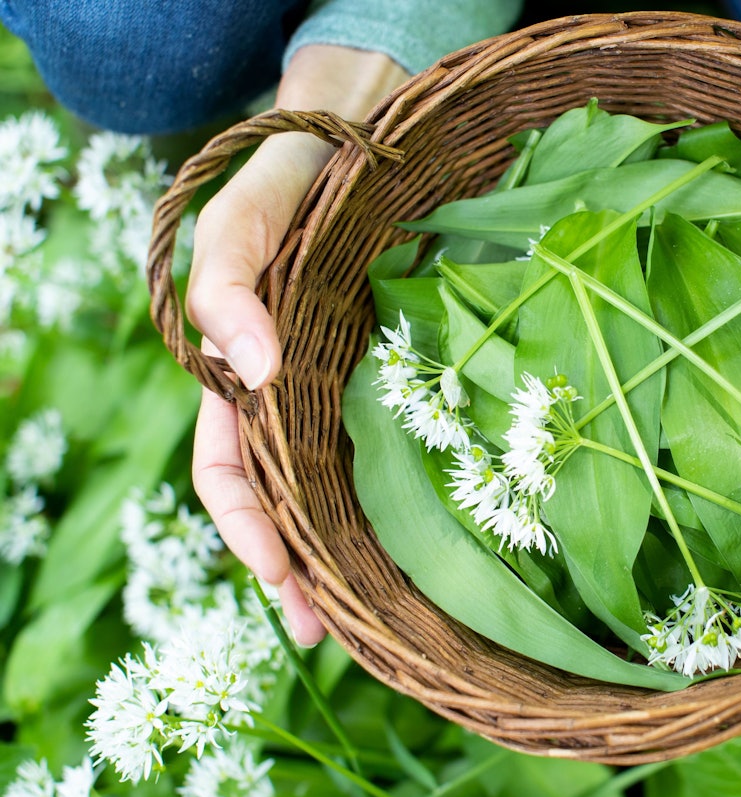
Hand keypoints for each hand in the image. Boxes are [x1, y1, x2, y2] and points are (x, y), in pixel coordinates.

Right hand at [187, 45, 407, 645]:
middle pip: (286, 500)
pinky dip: (404, 499)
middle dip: (302, 570)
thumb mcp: (244, 219)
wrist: (371, 138)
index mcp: (241, 375)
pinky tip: (432, 538)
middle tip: (334, 633)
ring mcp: (352, 390)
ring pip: (343, 488)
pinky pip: (399, 448)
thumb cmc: (294, 180)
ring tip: (381, 615)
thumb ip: (227, 284)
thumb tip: (253, 370)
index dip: (246, 531)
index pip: (227, 472)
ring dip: (353, 552)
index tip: (285, 581)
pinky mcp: (406, 376)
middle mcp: (295, 395)